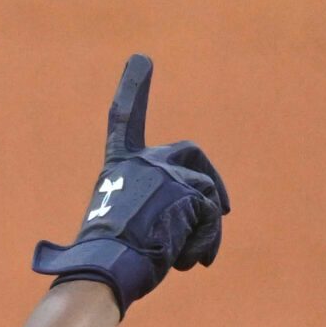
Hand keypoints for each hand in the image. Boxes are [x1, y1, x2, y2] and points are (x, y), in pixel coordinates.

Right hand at [31, 55, 228, 314]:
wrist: (104, 268)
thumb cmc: (101, 262)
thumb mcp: (114, 230)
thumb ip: (138, 219)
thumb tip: (118, 247)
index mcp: (118, 168)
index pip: (123, 120)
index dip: (132, 89)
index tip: (141, 58)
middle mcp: (142, 162)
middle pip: (188, 154)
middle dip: (211, 180)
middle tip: (224, 208)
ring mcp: (165, 174)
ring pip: (205, 196)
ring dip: (203, 230)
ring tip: (185, 258)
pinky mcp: (184, 190)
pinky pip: (210, 215)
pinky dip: (206, 241)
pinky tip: (191, 261)